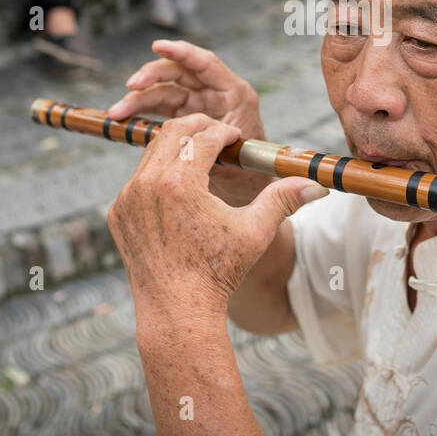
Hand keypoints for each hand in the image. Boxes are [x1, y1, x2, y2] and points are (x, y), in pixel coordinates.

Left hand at [107, 113, 327, 318]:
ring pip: (151, 152)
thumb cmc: (219, 271)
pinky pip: (137, 178)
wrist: (176, 309)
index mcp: (181, 182)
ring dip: (176, 148)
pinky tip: (178, 187)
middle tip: (217, 133)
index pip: (204, 137)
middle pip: (173, 132)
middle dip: (197, 127)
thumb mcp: (255, 232)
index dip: (224, 133)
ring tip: (199, 156)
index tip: (236, 138)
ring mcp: (128, 197)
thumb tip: (318, 184)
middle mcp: (148, 184)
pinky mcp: (118, 212)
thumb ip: (283, 200)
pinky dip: (158, 173)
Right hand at [109, 39, 270, 206]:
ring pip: (164, 90)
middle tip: (131, 86)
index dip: (183, 52)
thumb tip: (186, 138)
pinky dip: (141, 111)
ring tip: (117, 113)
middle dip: (152, 76)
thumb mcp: (236, 157)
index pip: (206, 64)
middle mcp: (215, 93)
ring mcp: (198, 103)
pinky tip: (122, 119)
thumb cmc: (249, 172)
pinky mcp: (184, 117)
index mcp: (234, 94)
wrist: (247, 192)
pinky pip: (160, 107)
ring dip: (139, 98)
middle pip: (179, 73)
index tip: (158, 46)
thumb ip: (212, 144)